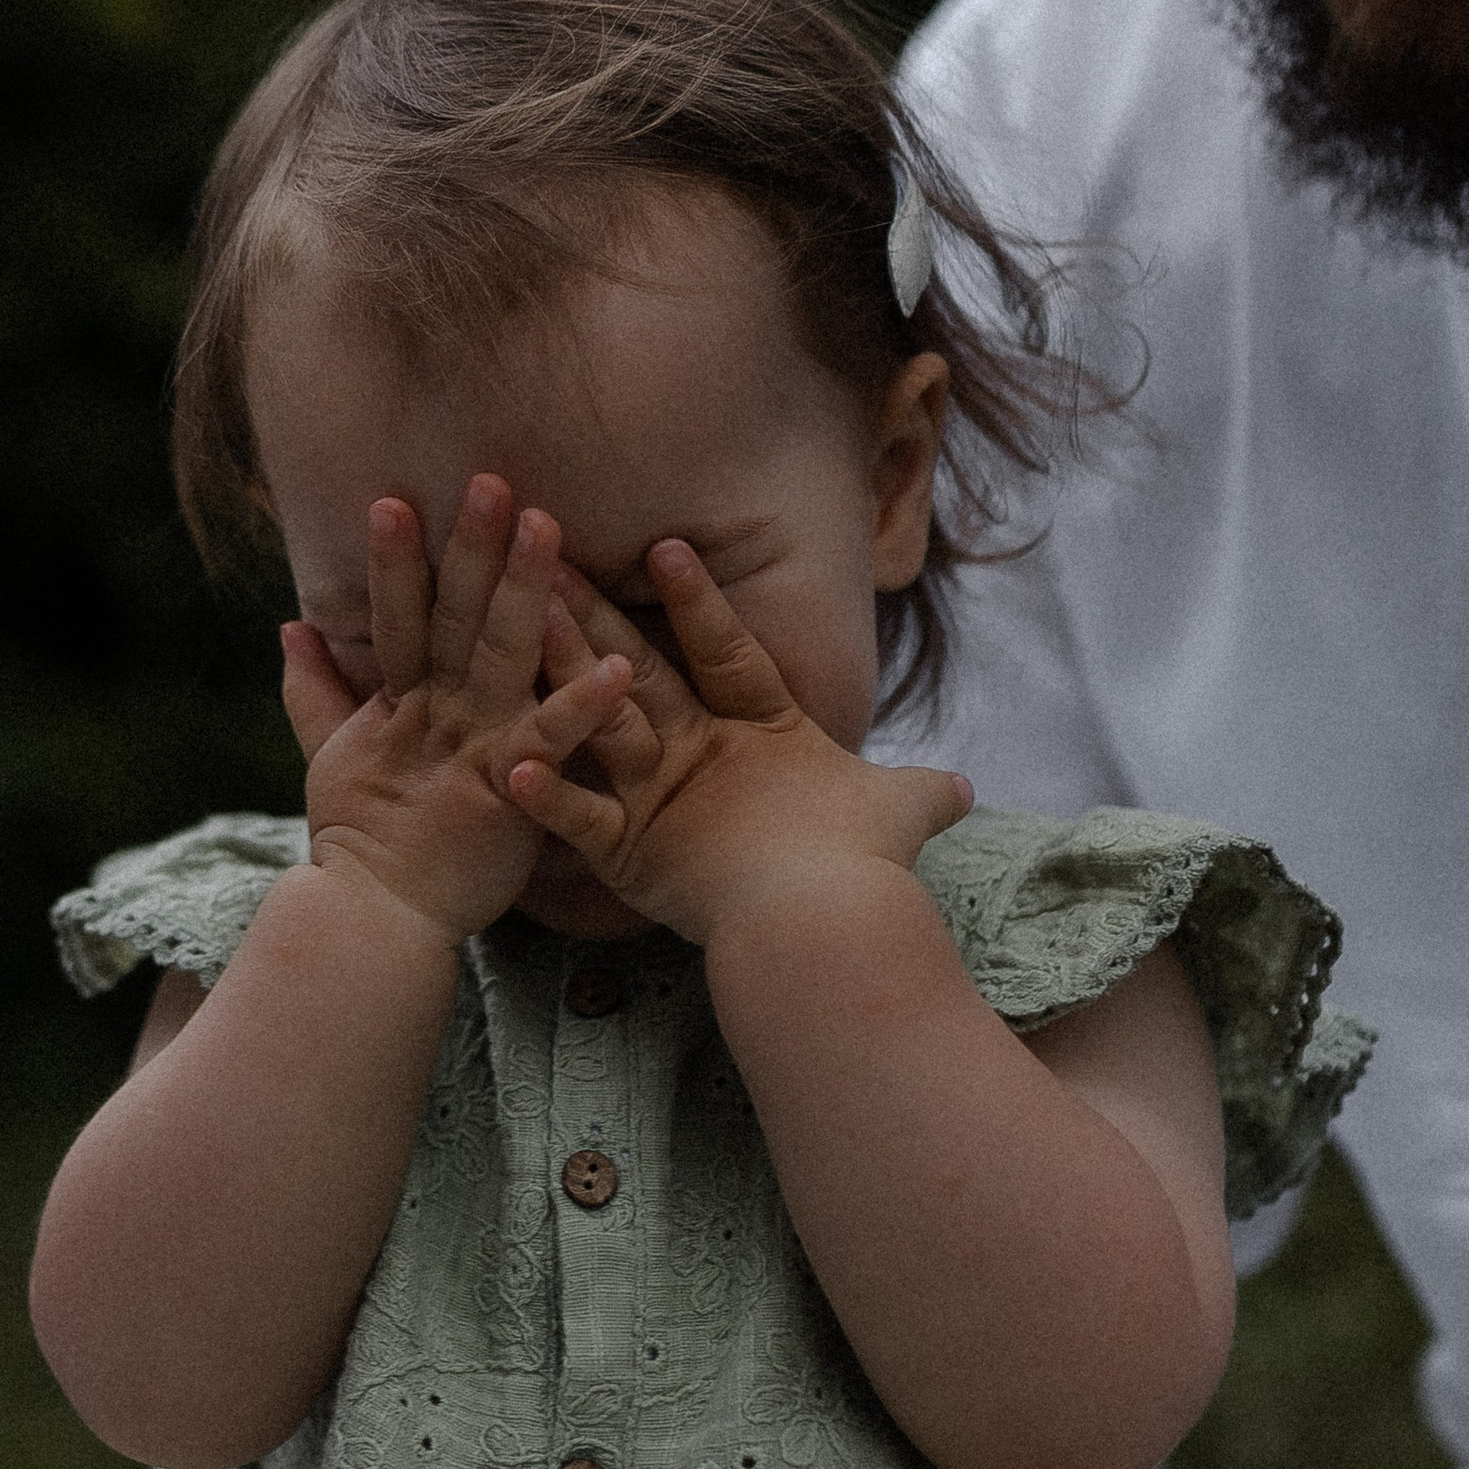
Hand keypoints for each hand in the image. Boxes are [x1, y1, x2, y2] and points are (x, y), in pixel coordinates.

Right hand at [283, 476, 632, 945]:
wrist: (374, 920)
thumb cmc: (364, 844)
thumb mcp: (331, 758)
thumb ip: (314, 691)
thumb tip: (292, 626)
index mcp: (400, 705)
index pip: (398, 618)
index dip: (398, 560)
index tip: (397, 496)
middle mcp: (435, 714)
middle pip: (453, 617)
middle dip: (470, 547)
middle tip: (491, 479)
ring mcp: (471, 747)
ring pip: (500, 656)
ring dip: (525, 590)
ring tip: (549, 528)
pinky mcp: (508, 789)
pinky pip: (552, 742)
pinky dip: (581, 706)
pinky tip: (616, 669)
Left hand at [505, 546, 970, 948]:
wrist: (825, 922)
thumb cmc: (863, 863)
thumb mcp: (902, 814)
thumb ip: (922, 793)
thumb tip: (966, 789)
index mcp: (766, 733)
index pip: (729, 651)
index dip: (699, 600)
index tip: (665, 545)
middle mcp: (705, 752)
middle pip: (642, 668)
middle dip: (595, 610)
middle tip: (547, 553)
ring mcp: (663, 798)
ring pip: (601, 718)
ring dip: (558, 667)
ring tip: (516, 615)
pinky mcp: (631, 854)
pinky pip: (577, 818)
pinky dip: (543, 795)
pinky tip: (503, 765)